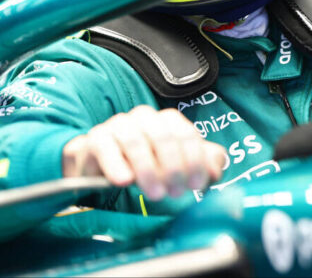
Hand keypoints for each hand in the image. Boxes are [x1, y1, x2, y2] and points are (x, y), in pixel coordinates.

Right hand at [62, 106, 225, 199]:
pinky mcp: (97, 138)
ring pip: (135, 141)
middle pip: (163, 137)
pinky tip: (124, 181)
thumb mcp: (178, 166)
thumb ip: (202, 165)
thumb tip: (215, 170)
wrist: (104, 167)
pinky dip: (116, 164)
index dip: (194, 160)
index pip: (186, 134)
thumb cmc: (147, 165)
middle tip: (175, 193)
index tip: (196, 185)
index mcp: (167, 121)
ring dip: (148, 169)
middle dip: (173, 168)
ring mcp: (119, 125)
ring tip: (154, 193)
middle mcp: (144, 118)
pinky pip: (106, 147)